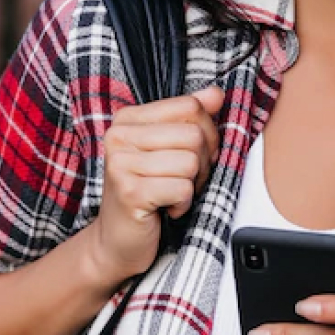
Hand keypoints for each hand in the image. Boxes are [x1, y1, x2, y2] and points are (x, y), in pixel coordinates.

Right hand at [85, 85, 222, 282]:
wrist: (118, 240)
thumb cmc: (147, 193)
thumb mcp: (167, 149)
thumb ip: (189, 118)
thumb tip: (216, 93)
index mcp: (128, 119)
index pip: (190, 106)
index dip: (207, 132)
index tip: (194, 154)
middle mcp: (119, 136)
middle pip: (194, 134)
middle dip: (201, 162)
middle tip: (182, 180)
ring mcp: (121, 164)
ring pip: (190, 162)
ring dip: (191, 185)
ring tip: (172, 194)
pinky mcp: (130, 192)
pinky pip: (182, 188)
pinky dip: (183, 203)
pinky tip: (166, 208)